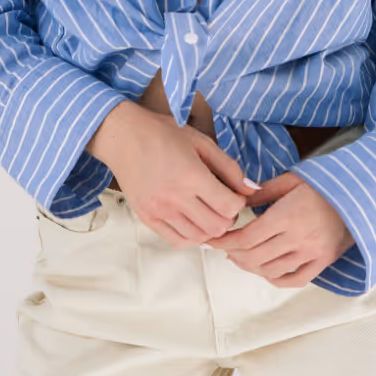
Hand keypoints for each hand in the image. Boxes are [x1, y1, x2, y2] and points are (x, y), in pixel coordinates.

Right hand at [91, 101, 258, 248]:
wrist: (123, 137)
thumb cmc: (163, 134)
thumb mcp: (202, 142)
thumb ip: (229, 167)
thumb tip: (251, 189)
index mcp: (191, 176)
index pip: (229, 207)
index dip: (239, 203)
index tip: (234, 194)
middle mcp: (175, 198)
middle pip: (218, 226)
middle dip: (228, 217)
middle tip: (223, 203)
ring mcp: (159, 211)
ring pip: (199, 238)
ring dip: (210, 229)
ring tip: (208, 212)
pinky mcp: (147, 218)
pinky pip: (177, 241)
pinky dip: (192, 237)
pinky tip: (193, 223)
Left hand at [207, 169, 355, 286]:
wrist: (360, 196)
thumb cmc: (323, 184)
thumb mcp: (292, 179)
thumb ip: (263, 192)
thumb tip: (238, 201)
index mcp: (288, 215)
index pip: (247, 237)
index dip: (226, 242)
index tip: (213, 240)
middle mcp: (299, 238)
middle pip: (254, 256)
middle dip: (233, 254)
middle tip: (224, 248)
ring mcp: (312, 253)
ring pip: (270, 270)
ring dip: (249, 267)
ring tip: (240, 258)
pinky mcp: (323, 262)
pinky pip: (294, 280)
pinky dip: (275, 279)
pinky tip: (265, 271)